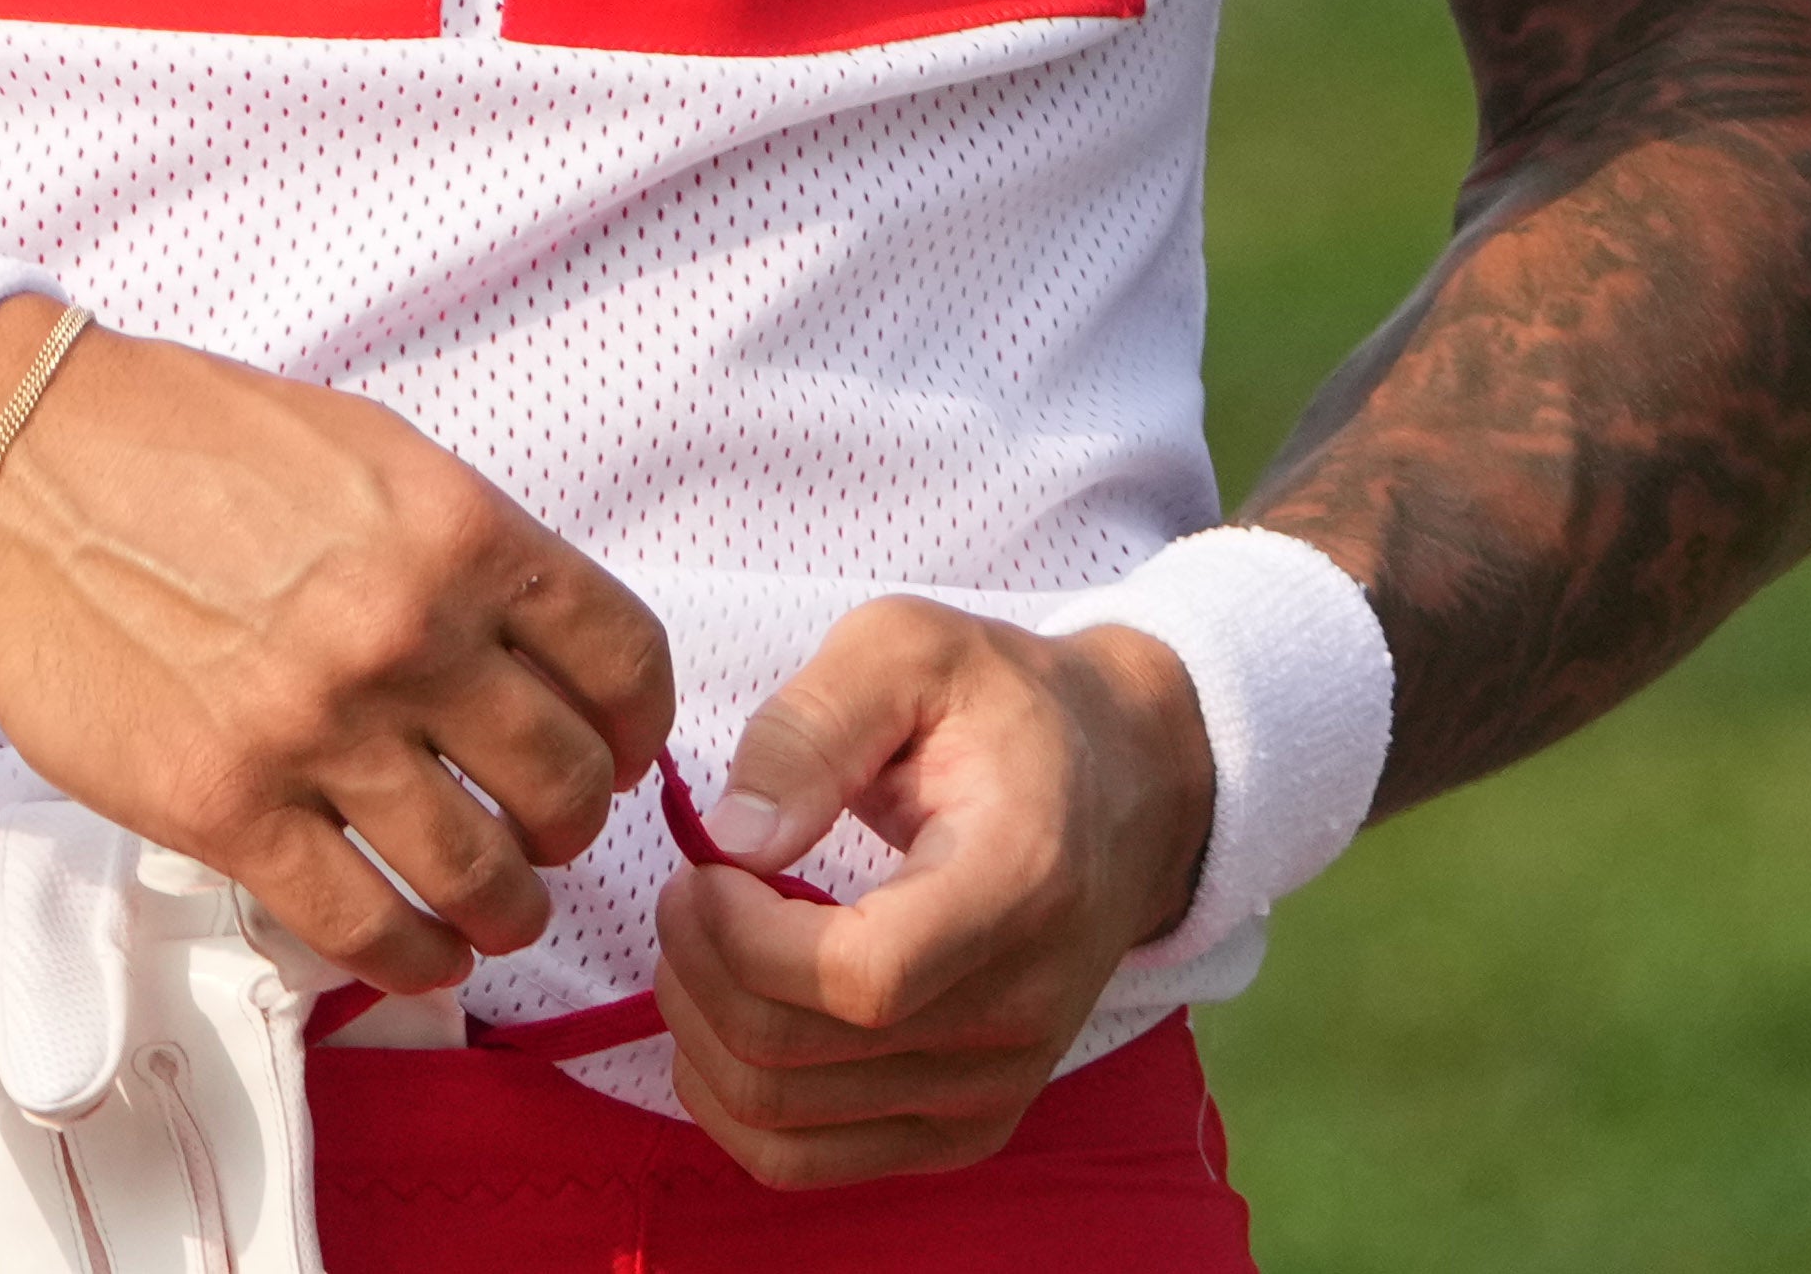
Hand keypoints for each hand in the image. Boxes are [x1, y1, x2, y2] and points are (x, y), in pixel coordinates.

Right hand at [0, 320, 676, 992]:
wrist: (18, 469)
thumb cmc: (189, 445)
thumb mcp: (367, 455)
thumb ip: (464, 555)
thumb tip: (543, 664)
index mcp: (458, 530)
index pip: (624, 661)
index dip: (639, 727)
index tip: (620, 752)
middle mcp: (405, 633)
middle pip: (564, 784)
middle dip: (571, 827)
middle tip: (544, 835)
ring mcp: (315, 729)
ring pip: (478, 875)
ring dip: (505, 909)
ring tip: (493, 910)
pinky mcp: (225, 809)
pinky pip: (362, 927)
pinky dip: (412, 960)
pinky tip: (419, 954)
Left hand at [650, 598, 1214, 1187]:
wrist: (1126, 786)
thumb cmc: (1002, 706)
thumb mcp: (909, 649)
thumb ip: (811, 728)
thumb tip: (729, 840)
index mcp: (1018, 884)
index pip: (859, 979)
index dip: (742, 938)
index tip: (702, 865)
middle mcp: (1020, 1011)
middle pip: (797, 1056)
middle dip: (696, 971)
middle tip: (684, 891)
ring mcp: (998, 1086)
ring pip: (786, 1122)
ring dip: (701, 1034)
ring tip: (702, 943)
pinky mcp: (971, 1127)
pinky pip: (811, 1162)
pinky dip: (733, 1102)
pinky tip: (725, 1014)